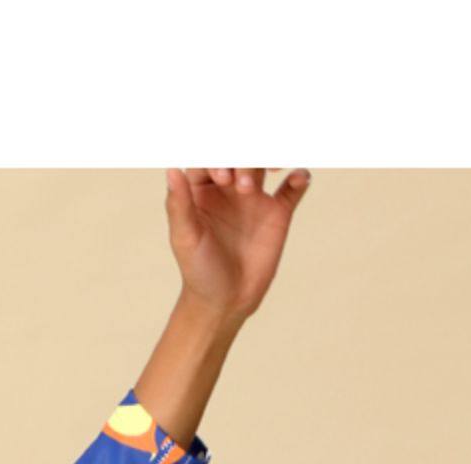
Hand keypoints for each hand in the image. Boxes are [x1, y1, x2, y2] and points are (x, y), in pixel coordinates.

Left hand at [164, 167, 311, 322]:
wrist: (225, 301)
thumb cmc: (199, 271)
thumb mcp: (185, 238)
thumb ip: (178, 204)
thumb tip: (172, 169)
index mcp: (202, 188)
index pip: (212, 157)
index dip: (219, 159)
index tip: (223, 178)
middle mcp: (229, 187)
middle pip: (241, 154)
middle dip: (246, 159)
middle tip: (245, 186)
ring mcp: (255, 197)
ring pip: (267, 162)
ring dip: (271, 159)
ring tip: (273, 171)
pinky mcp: (278, 212)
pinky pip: (293, 187)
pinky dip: (299, 177)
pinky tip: (298, 178)